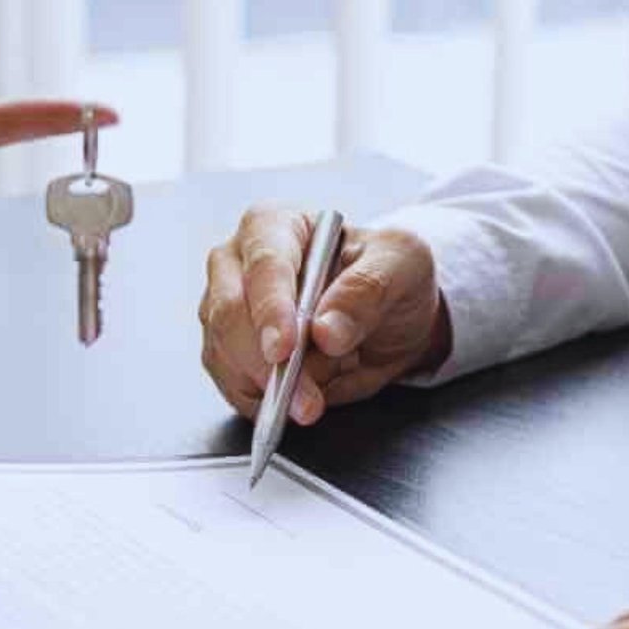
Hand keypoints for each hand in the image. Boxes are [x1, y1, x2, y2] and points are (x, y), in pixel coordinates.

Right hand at [198, 205, 450, 423]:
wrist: (387, 314)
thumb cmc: (387, 274)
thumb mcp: (403, 265)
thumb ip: (366, 291)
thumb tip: (326, 331)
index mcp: (274, 225)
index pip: (264, 265)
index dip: (271, 309)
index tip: (285, 349)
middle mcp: (237, 264)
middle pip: (229, 314)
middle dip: (267, 364)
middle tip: (306, 401)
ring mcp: (225, 310)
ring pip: (225, 357)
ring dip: (269, 389)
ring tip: (313, 401)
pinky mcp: (227, 354)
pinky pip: (232, 387)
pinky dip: (263, 403)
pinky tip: (294, 402)